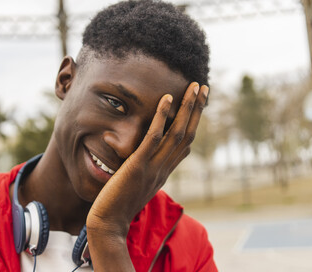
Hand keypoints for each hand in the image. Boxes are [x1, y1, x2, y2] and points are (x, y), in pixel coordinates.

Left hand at [86, 82, 207, 270]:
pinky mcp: (138, 166)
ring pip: (178, 133)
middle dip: (197, 110)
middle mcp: (164, 168)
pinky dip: (162, 117)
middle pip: (188, 134)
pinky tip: (166, 98)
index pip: (185, 144)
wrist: (108, 224)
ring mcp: (154, 167)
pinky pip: (154, 138)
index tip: (198, 105)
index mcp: (164, 171)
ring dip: (188, 108)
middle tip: (203, 87)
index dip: (193, 123)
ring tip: (193, 87)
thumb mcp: (137, 186)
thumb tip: (144, 160)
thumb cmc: (117, 205)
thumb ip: (145, 171)